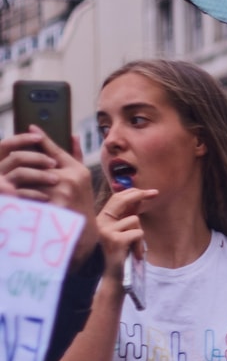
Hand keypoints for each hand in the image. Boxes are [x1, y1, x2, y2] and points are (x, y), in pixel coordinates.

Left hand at [0, 130, 99, 261]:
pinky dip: (16, 195)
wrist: (84, 233)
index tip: (30, 127)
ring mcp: (58, 194)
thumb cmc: (81, 202)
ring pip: (26, 180)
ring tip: (7, 181)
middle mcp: (68, 180)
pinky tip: (10, 194)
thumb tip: (72, 135)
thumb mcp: (83, 178)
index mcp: (77, 171)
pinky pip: (25, 197)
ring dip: (14, 181)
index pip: (55, 150)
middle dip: (21, 164)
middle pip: (35, 164)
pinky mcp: (48, 208)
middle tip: (9, 160)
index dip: (41, 138)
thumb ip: (76, 156)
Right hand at [96, 187, 157, 278]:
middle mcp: (99, 223)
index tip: (149, 192)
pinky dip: (140, 244)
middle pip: (121, 200)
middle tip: (155, 193)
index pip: (115, 199)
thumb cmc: (118, 257)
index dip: (133, 192)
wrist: (112, 279)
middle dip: (140, 194)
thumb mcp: (120, 234)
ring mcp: (106, 231)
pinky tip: (134, 254)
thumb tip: (137, 200)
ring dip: (140, 234)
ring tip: (134, 249)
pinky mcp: (115, 240)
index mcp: (100, 220)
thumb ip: (125, 218)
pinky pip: (138, 233)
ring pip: (134, 220)